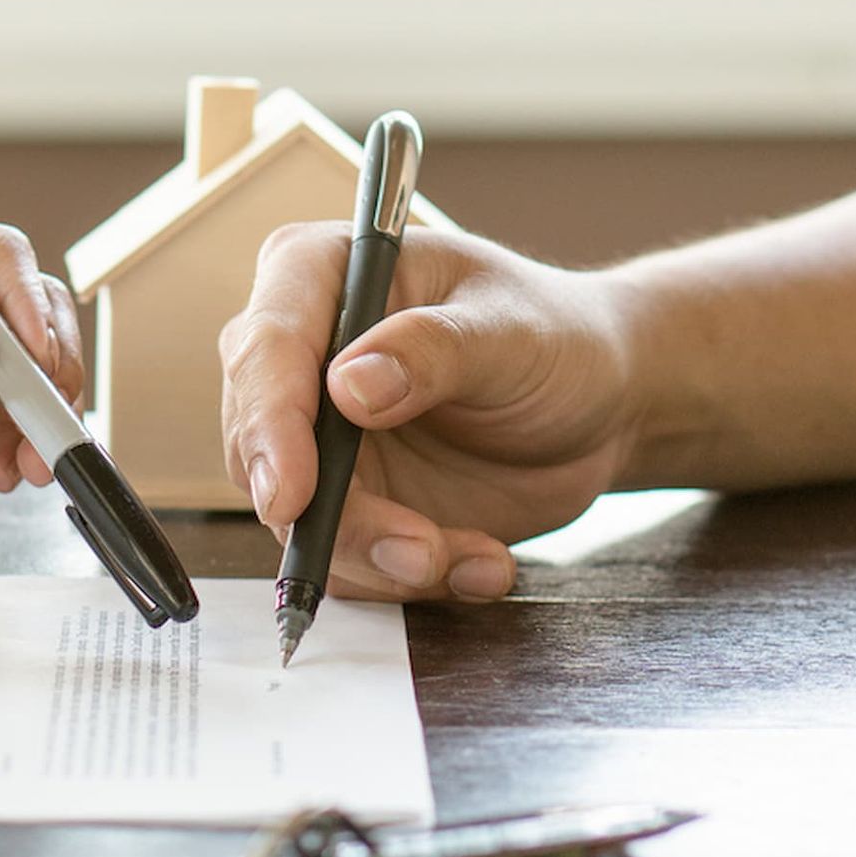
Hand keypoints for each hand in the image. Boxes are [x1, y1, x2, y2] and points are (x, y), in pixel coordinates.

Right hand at [219, 224, 636, 601]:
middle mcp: (298, 358)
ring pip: (295, 521)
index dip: (268, 424)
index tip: (292, 494)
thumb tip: (347, 385)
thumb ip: (434, 350)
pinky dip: (410, 579)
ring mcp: (312, 438)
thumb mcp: (512, 332)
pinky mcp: (340, 503)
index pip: (264, 349)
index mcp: (318, 277)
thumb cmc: (555, 337)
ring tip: (473, 559)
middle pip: (259, 448)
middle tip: (418, 550)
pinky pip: (344, 561)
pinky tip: (481, 562)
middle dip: (334, 517)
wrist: (596, 405)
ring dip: (381, 559)